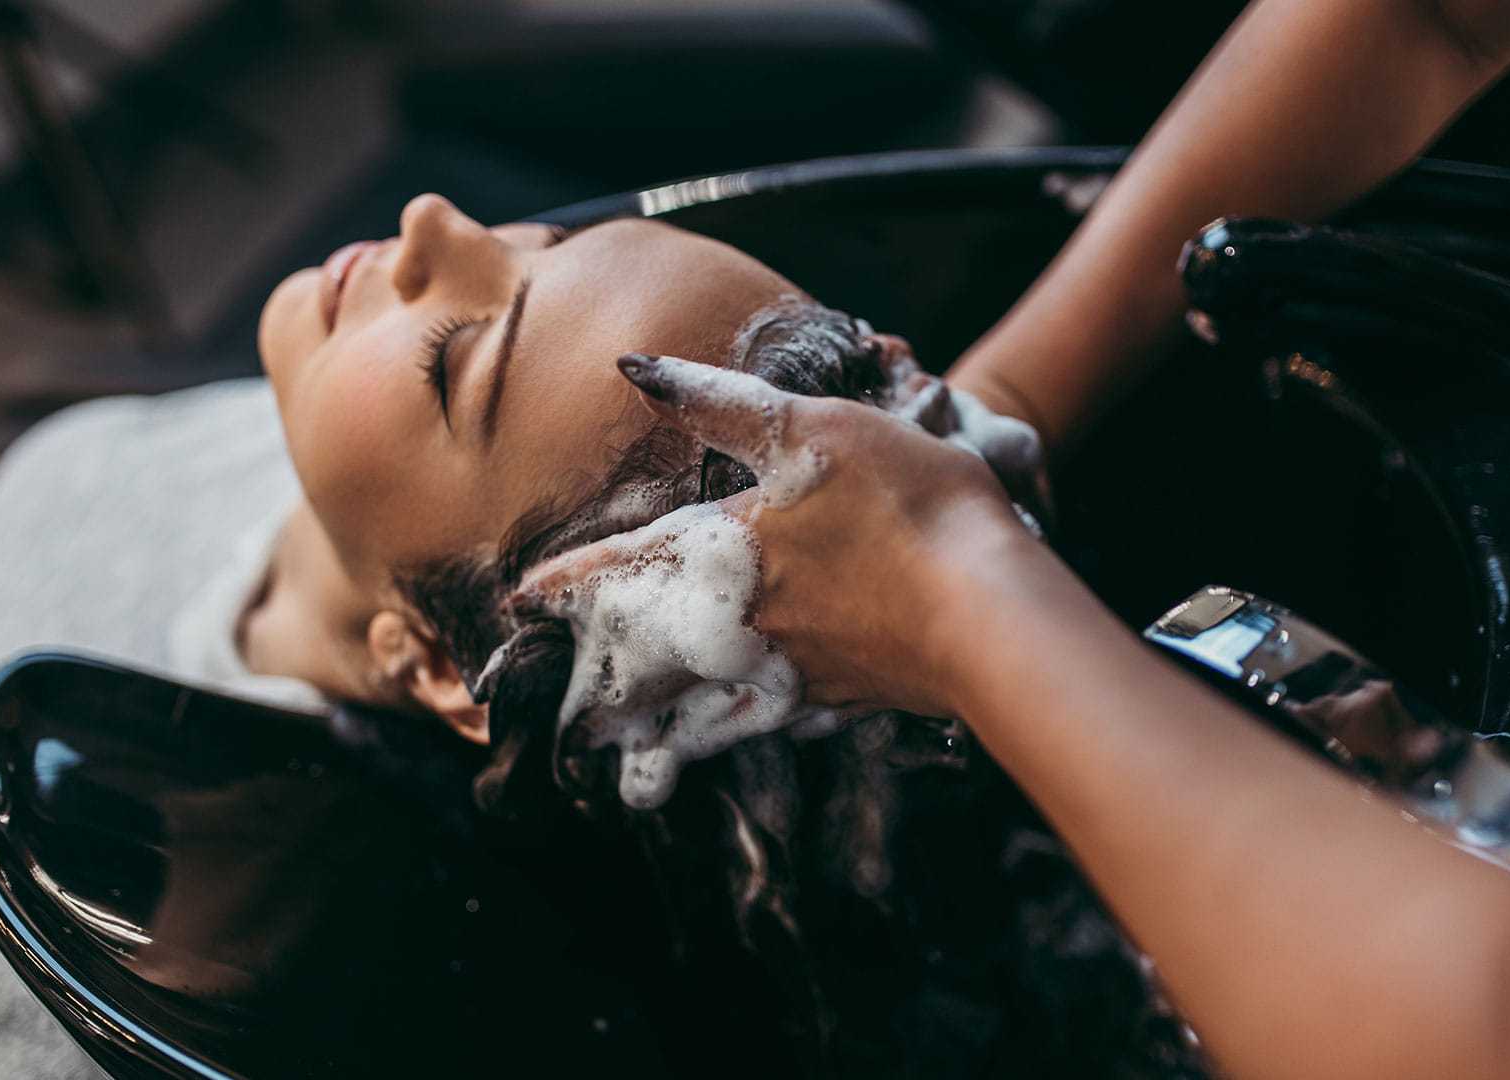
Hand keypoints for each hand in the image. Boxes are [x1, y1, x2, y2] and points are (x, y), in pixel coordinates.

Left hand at [519, 354, 1044, 718]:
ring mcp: (796, 669)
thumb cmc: (902, 504)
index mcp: (727, 552)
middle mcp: (745, 622)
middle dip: (605, 686)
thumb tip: (635, 370)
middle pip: (653, 660)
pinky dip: (747, 742)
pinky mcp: (849, 697)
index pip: (625, 565)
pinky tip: (747, 744)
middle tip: (567, 716)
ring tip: (629, 762)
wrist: (989, 609)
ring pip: (708, 713)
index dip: (569, 582)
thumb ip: (720, 401)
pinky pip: (779, 726)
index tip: (520, 603)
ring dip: (661, 734)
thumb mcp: (811, 428)